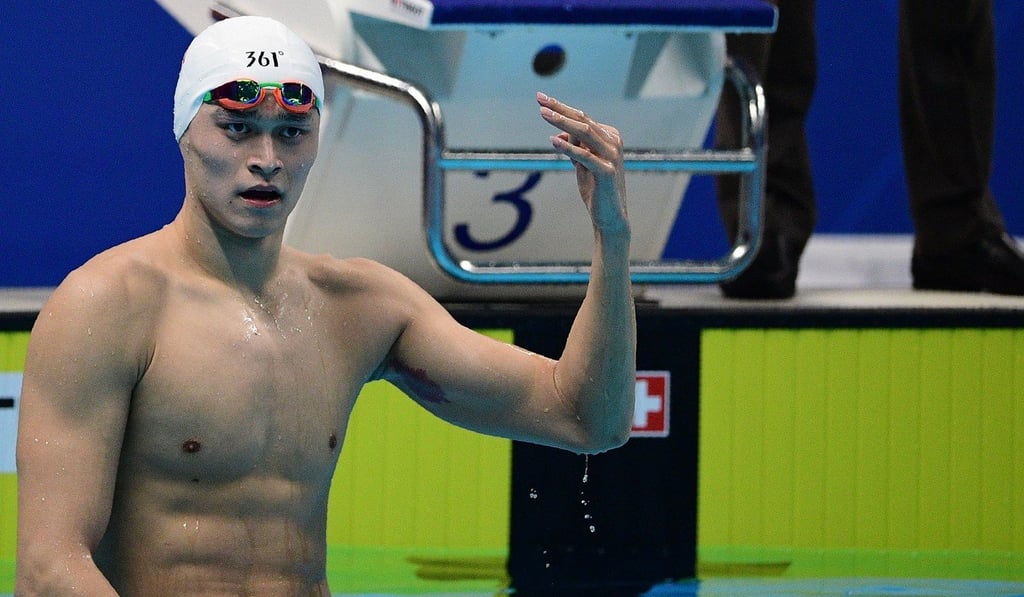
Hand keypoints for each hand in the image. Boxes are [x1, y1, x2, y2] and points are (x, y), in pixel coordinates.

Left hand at [537, 92, 627, 233]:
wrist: (609, 217)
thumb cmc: (596, 189)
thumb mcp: (582, 164)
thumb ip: (574, 148)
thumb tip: (558, 133)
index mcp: (609, 136)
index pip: (582, 118)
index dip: (561, 107)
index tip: (541, 98)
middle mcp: (613, 142)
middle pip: (582, 120)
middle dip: (559, 108)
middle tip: (540, 99)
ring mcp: (612, 156)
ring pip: (585, 133)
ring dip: (562, 122)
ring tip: (543, 114)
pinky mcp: (607, 171)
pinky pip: (585, 156)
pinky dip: (569, 147)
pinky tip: (553, 140)